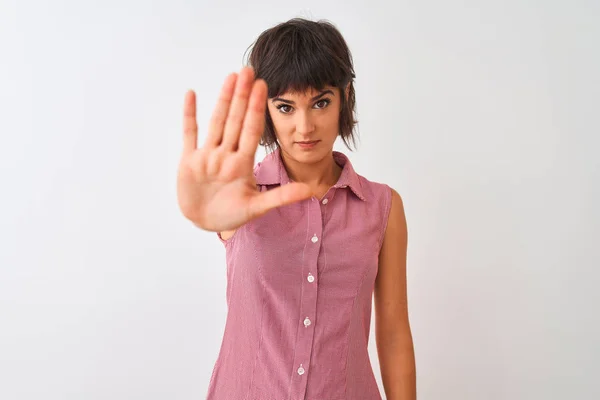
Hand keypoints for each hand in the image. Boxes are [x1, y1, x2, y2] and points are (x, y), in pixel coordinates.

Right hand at [177, 67, 313, 231]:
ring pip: (216, 122)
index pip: (252, 130)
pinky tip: (192, 95)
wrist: (205, 223)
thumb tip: (310, 191)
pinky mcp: (189, 161)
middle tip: (249, 70)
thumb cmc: (230, 216)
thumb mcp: (257, 208)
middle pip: (236, 120)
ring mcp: (207, 156)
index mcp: (242, 163)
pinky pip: (190, 134)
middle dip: (243, 96)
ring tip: (231, 77)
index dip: (257, 109)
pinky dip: (189, 115)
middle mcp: (226, 155)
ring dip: (223, 100)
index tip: (265, 86)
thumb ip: (281, 197)